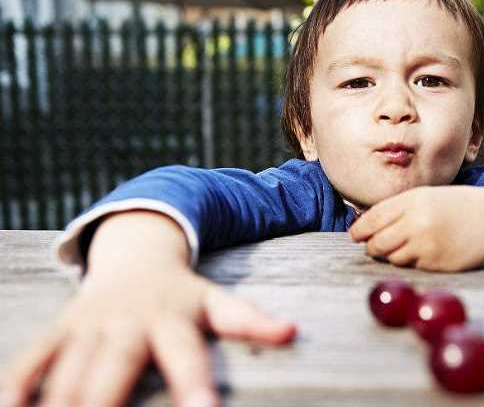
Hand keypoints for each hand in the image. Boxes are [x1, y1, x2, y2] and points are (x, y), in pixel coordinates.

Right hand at [1, 266, 296, 406]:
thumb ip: (249, 319)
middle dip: (105, 403)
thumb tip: (292, 332)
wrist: (135, 256)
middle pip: (113, 368)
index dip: (193, 385)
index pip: (185, 355)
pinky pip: (31, 361)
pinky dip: (18, 386)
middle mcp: (127, 323)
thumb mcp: (217, 301)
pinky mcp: (58, 332)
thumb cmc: (183, 294)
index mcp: (172, 319)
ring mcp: (88, 327)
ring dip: (59, 403)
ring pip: (66, 371)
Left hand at [348, 185, 483, 271]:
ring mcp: (427, 245)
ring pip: (392, 258)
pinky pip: (411, 266)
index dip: (360, 230)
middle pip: (377, 243)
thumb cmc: (457, 206)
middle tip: (373, 246)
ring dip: (392, 255)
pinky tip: (427, 251)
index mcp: (413, 201)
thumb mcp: (427, 196)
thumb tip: (365, 227)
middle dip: (372, 247)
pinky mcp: (436, 264)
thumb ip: (398, 208)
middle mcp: (417, 223)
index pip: (373, 219)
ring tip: (407, 246)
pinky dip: (413, 261)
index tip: (355, 235)